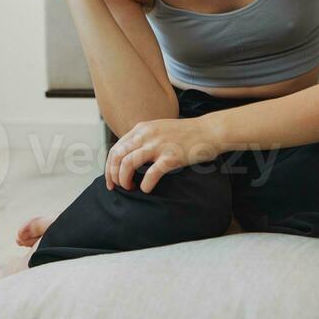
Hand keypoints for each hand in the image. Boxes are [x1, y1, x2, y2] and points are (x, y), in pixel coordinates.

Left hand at [105, 117, 220, 194]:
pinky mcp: (171, 157)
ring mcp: (158, 145)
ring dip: (124, 180)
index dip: (109, 166)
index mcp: (141, 128)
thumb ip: (143, 139)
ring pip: (128, 164)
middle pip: (117, 156)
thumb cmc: (185, 134)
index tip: (111, 180)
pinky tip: (146, 189)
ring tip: (130, 187)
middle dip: (113, 175)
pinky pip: (150, 174)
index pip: (115, 148)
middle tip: (117, 187)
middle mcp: (146, 135)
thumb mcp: (158, 129)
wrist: (208, 131)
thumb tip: (128, 157)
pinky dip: (144, 185)